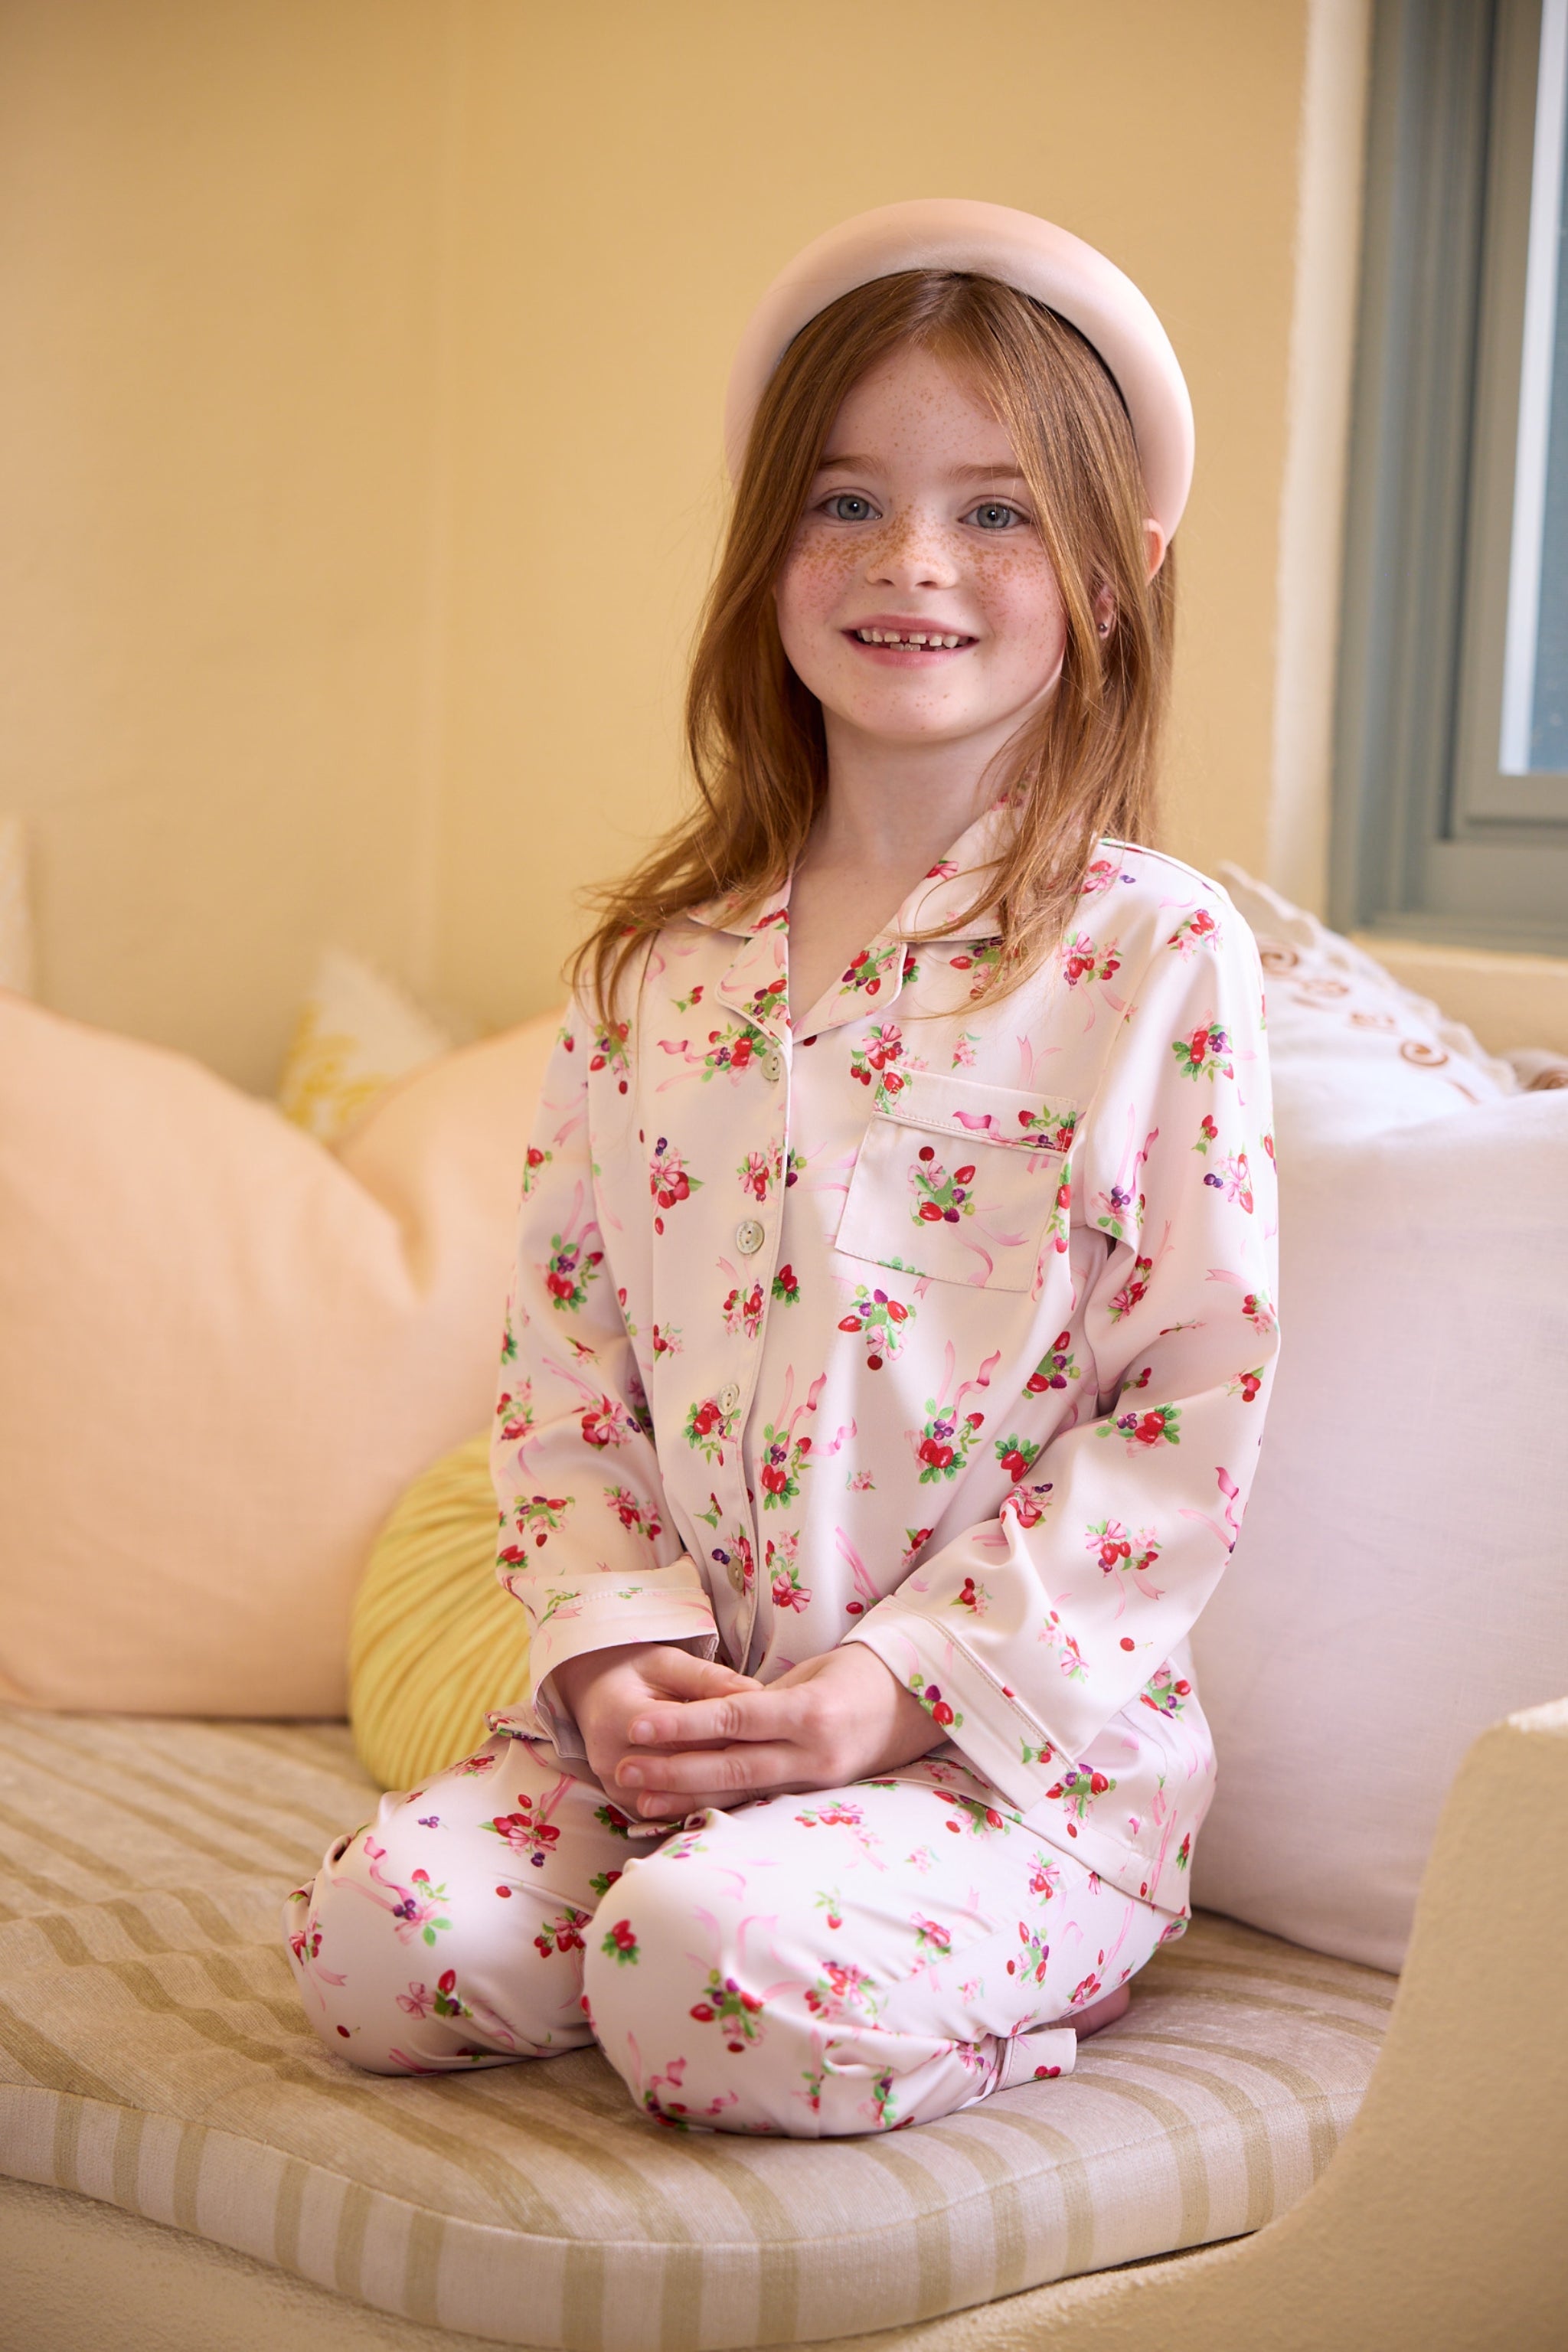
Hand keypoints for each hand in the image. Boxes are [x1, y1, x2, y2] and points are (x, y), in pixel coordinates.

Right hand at [548, 1643, 761, 1821]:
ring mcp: (615, 1787)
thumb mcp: (668, 1662)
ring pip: (677, 1799)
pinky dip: (699, 1802)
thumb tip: (756, 1691)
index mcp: (620, 1717)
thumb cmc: (633, 1670)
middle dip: (730, 1767)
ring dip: (718, 1792)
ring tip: (763, 1783)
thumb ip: (708, 1678)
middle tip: (777, 1763)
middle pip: (683, 1772)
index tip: (771, 1733)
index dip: (729, 1736)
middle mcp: (612, 1759)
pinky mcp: (624, 1802)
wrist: (591, 1691)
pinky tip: (735, 1796)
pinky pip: (668, 1809)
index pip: (684, 1736)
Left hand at [611, 1644, 944, 1818]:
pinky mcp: (821, 1798)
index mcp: (811, 1712)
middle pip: (732, 1766)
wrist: (923, 1704)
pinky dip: (724, 1807)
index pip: (735, 1719)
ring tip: (641, 1798)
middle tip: (623, 1768)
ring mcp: (819, 1782)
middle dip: (673, 1769)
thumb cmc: (862, 1675)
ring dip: (689, 1796)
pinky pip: (763, 1802)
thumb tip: (715, 1718)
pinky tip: (687, 1811)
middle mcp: (814, 1754)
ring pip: (743, 1793)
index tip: (638, 1725)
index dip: (684, 1724)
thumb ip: (764, 1701)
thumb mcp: (811, 1675)